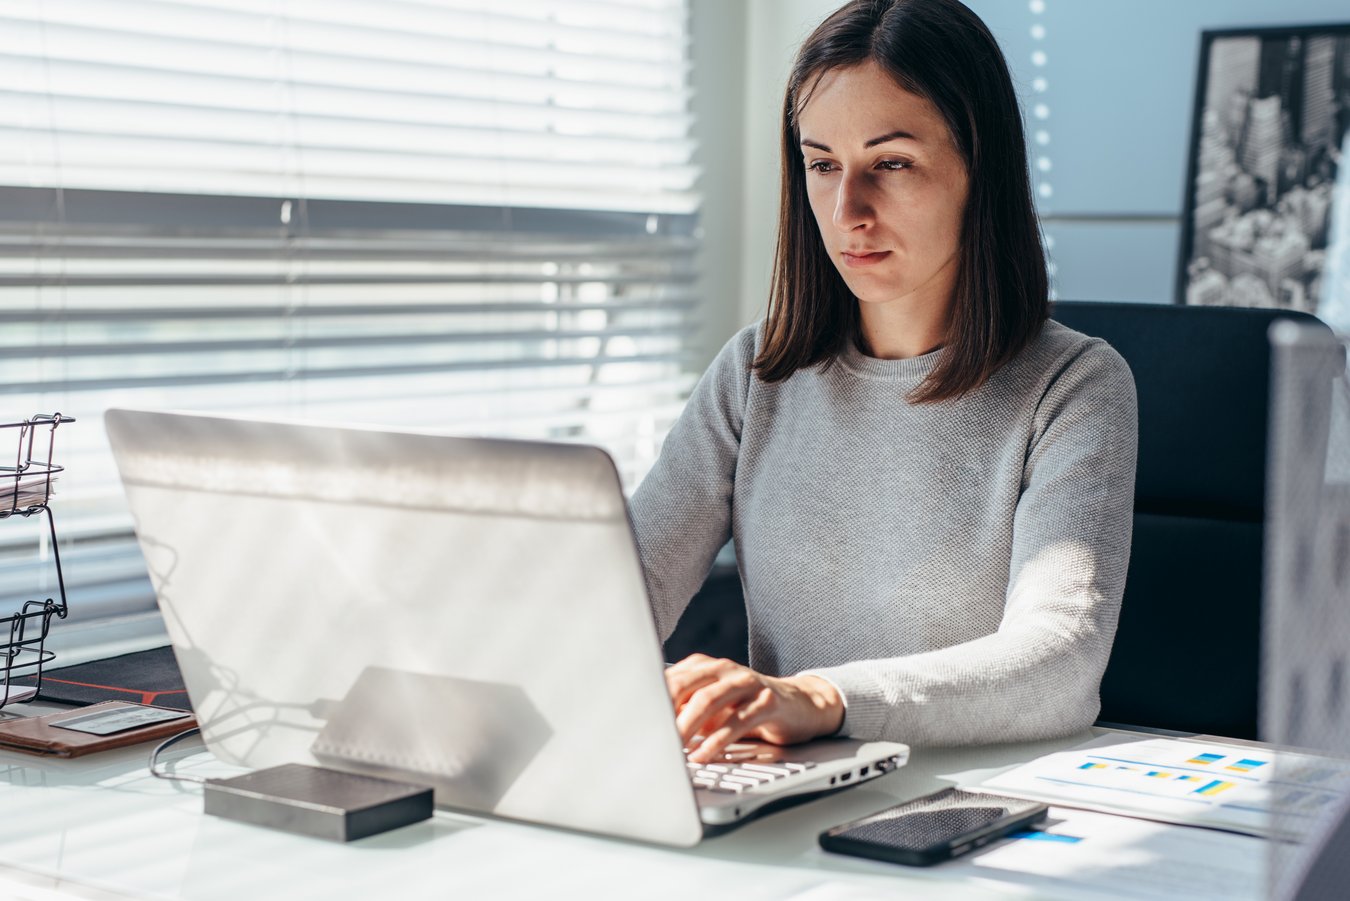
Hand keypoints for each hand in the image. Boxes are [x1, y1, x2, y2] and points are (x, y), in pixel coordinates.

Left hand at [664, 653, 843, 763]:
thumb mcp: (713, 708)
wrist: (800, 705)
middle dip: (663, 711)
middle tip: (647, 737)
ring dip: (686, 726)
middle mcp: (725, 669)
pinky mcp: (768, 702)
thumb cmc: (747, 708)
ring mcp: (748, 683)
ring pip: (709, 699)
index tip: (632, 721)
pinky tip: (702, 756)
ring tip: (671, 748)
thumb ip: (684, 711)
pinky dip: (716, 741)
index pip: (669, 680)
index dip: (649, 700)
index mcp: (705, 667)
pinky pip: (737, 721)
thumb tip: (649, 728)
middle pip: (685, 685)